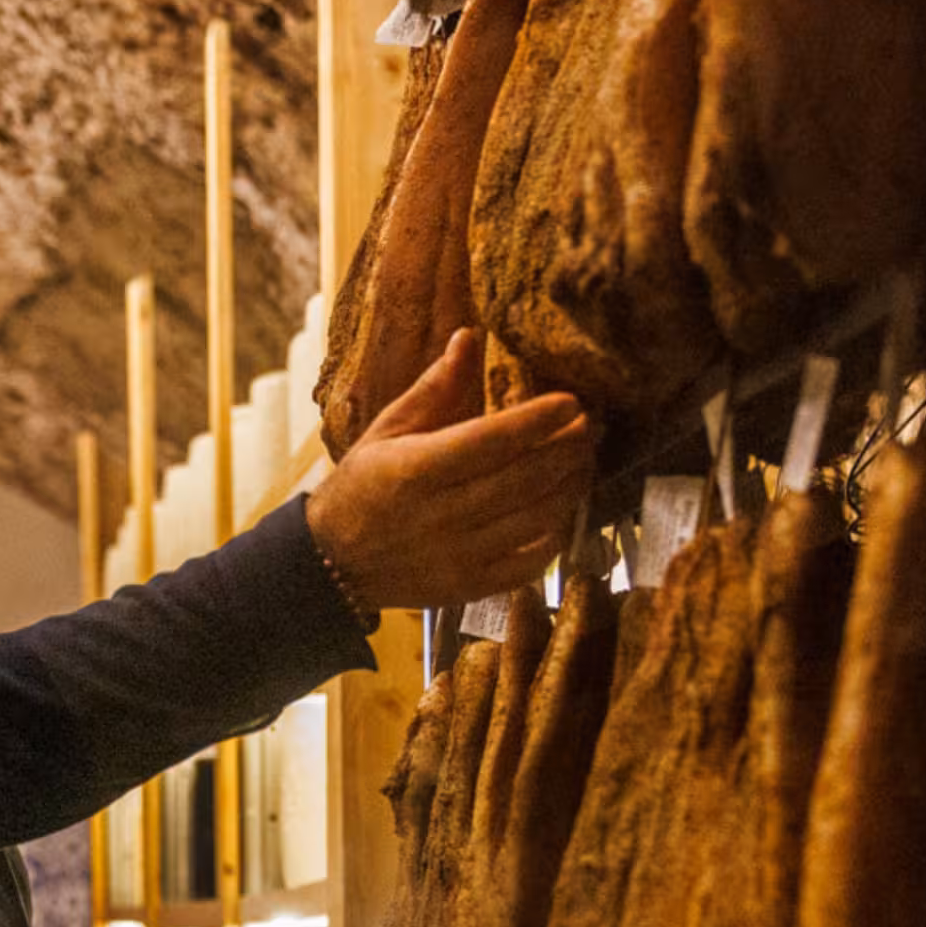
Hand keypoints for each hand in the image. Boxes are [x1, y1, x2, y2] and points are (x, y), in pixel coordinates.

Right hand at [305, 327, 595, 608]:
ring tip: (583, 461)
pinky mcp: (470, 588)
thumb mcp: (385, 432)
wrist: (333, 565)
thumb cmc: (360, 488)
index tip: (572, 402)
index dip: (538, 420)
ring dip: (569, 486)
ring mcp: (459, 557)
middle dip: (567, 449)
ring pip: (535, 518)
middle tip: (591, 426)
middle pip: (524, 478)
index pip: (491, 441)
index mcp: (416, 470)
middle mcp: (441, 516)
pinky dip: (555, 535)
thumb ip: (433, 389)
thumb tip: (470, 338)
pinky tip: (562, 510)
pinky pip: (530, 562)